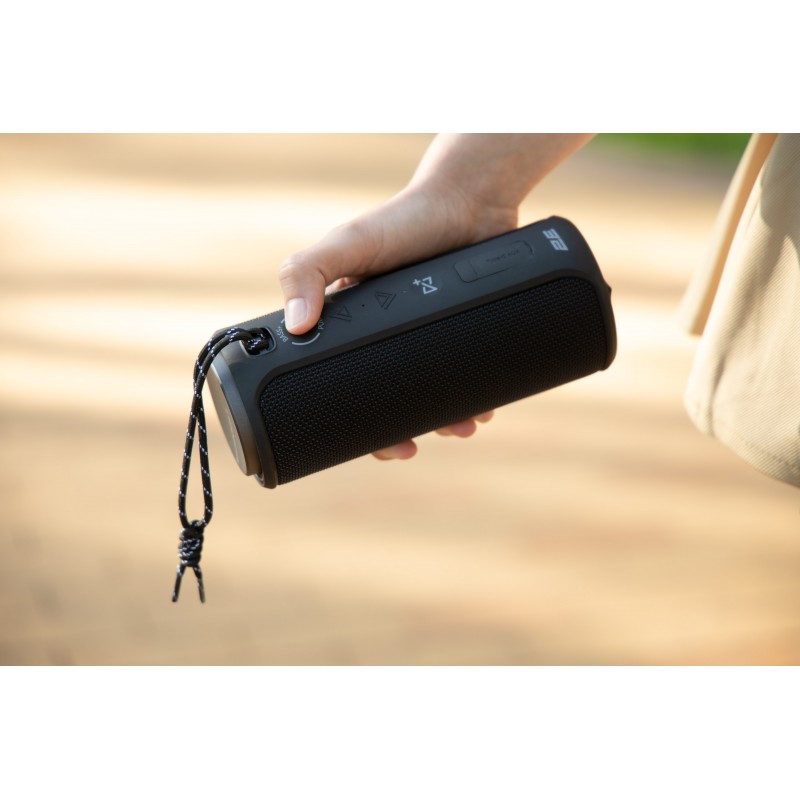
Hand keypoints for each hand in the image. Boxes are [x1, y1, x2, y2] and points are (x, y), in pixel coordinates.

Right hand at [278, 134, 592, 458]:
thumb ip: (308, 272)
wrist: (471, 203)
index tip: (370, 441)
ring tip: (461, 429)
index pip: (346, 382)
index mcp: (354, 328)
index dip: (355, 418)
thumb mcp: (347, 243)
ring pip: (435, 395)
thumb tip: (295, 324)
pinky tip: (484, 410)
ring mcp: (433, 338)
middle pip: (394, 400)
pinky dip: (478, 399)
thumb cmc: (402, 220)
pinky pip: (472, 377)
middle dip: (403, 430)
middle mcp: (392, 339)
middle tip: (413, 448)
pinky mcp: (469, 334)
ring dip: (445, 421)